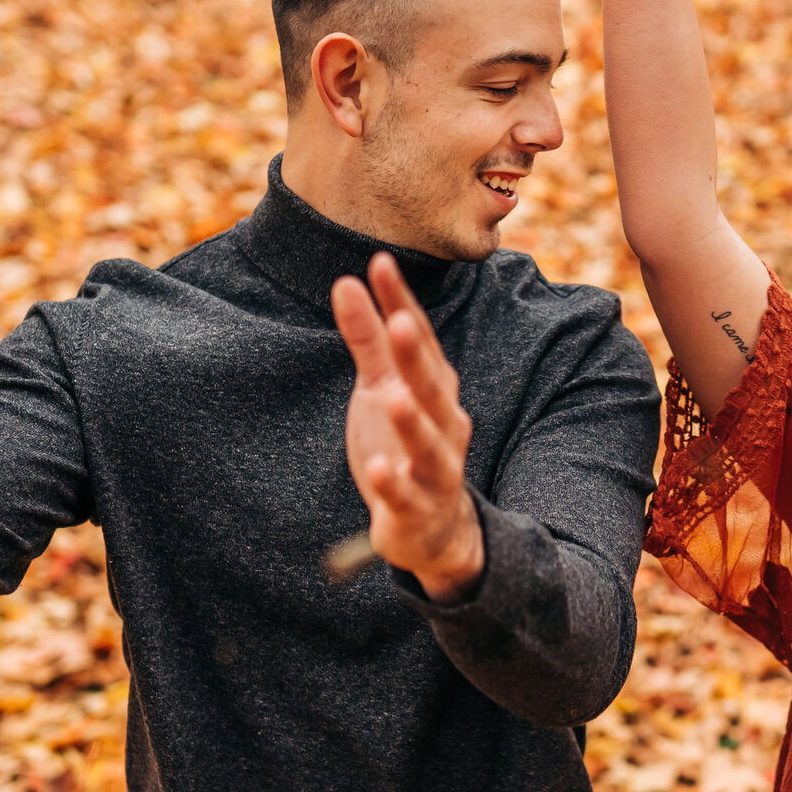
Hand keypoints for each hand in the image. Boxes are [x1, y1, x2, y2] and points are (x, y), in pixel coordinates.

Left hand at [334, 254, 483, 600]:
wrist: (431, 527)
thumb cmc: (403, 444)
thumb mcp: (380, 387)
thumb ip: (368, 339)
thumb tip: (347, 281)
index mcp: (435, 390)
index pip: (420, 341)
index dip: (402, 305)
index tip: (380, 265)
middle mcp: (444, 425)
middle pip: (431, 388)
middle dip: (417, 357)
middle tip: (400, 323)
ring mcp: (435, 469)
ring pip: (428, 444)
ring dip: (413, 421)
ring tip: (394, 396)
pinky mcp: (417, 508)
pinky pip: (406, 496)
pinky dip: (394, 484)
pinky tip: (379, 470)